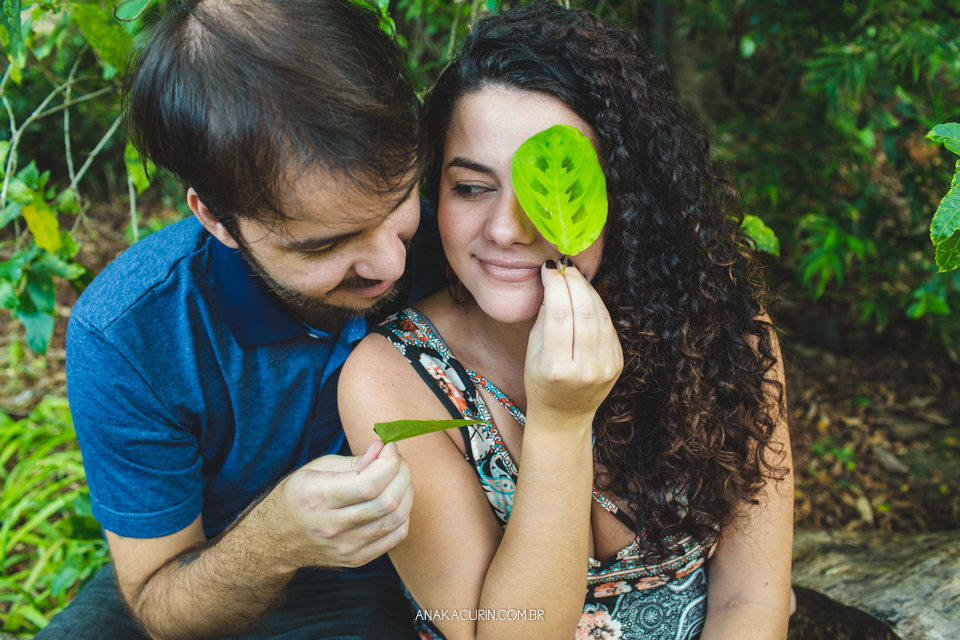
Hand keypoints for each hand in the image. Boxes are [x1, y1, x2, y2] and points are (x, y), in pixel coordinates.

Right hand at [271, 440, 412, 571]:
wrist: (275, 541)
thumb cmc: (298, 496)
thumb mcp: (316, 468)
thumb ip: (354, 460)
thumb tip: (384, 449)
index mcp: (318, 497)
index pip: (369, 484)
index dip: (390, 462)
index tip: (389, 448)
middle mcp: (332, 526)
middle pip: (387, 501)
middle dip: (402, 473)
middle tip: (396, 461)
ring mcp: (346, 547)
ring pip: (397, 518)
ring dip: (406, 491)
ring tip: (397, 478)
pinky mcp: (357, 559)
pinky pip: (396, 535)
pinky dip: (403, 513)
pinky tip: (395, 500)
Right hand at [524, 261, 622, 425]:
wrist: (564, 416)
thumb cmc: (541, 382)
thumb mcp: (533, 353)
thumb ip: (544, 319)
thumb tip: (553, 283)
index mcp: (556, 367)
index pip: (558, 313)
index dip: (555, 284)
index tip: (549, 268)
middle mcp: (584, 368)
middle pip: (582, 311)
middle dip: (574, 282)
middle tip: (564, 267)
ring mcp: (605, 367)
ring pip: (599, 315)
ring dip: (587, 290)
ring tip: (574, 277)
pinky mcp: (617, 363)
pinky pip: (608, 326)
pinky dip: (597, 307)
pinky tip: (586, 297)